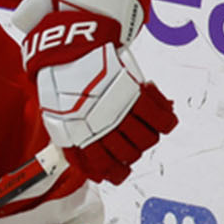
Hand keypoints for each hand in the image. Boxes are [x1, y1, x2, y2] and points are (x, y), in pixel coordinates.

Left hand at [12, 0, 176, 184]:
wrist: (66, 51)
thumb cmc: (60, 82)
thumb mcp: (57, 117)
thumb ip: (73, 139)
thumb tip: (89, 160)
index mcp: (80, 137)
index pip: (105, 168)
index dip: (116, 172)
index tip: (121, 169)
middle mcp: (100, 128)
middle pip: (131, 155)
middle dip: (133, 150)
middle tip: (132, 137)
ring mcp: (118, 111)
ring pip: (147, 140)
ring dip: (148, 135)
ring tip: (144, 123)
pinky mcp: (133, 94)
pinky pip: (161, 119)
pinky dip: (165, 120)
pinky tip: (161, 114)